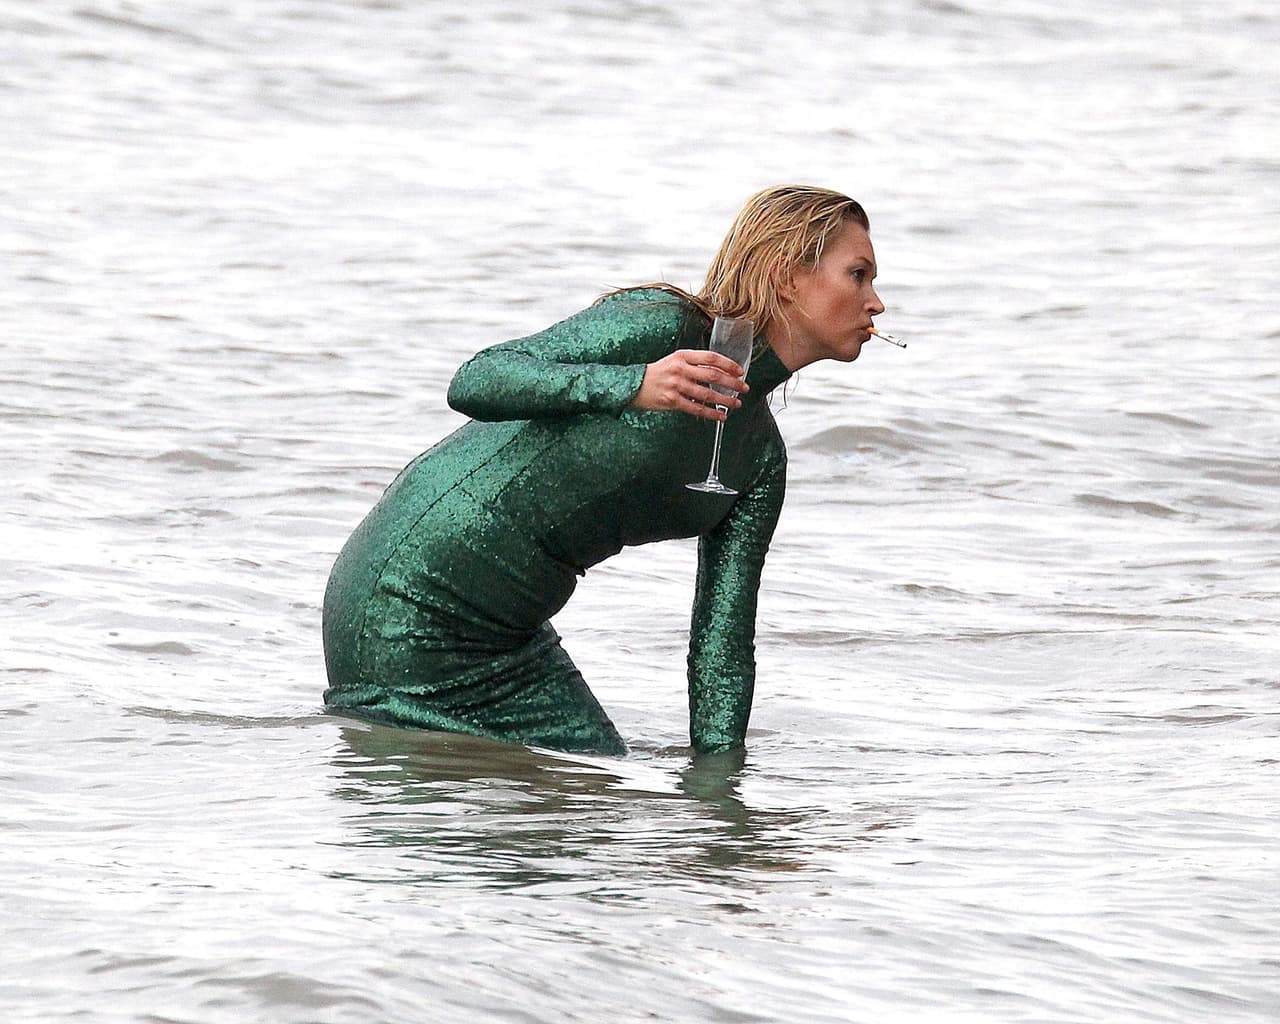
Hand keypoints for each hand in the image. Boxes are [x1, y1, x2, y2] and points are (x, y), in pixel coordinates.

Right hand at [628, 349, 749, 420]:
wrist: (633, 385)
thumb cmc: (657, 373)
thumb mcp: (674, 361)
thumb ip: (694, 364)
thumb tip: (718, 372)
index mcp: (683, 356)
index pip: (711, 358)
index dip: (728, 364)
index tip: (740, 371)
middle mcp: (681, 369)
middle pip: (713, 375)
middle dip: (732, 383)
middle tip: (744, 388)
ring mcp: (677, 385)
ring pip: (707, 394)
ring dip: (725, 400)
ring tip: (736, 404)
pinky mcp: (672, 401)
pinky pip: (697, 408)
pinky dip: (711, 413)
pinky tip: (720, 416)